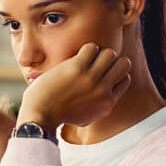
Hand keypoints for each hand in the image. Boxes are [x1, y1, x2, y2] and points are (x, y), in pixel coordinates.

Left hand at [16, 43, 131, 129]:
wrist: (40, 115)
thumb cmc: (58, 116)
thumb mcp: (86, 117)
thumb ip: (99, 107)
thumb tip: (107, 96)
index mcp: (108, 103)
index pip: (125, 79)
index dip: (114, 72)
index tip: (102, 72)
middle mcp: (103, 91)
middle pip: (123, 63)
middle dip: (111, 60)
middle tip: (95, 63)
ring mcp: (91, 79)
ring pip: (110, 53)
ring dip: (98, 52)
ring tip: (85, 59)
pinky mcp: (77, 68)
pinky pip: (92, 47)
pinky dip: (86, 49)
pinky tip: (76, 57)